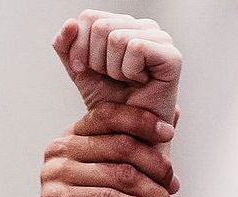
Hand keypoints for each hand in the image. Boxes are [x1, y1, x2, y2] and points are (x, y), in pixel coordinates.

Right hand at [36, 103, 177, 196]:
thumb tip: (176, 112)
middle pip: (119, 146)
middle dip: (154, 165)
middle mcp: (59, 151)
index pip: (109, 115)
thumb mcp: (111, 173)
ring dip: (151, 192)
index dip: (141, 121)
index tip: (169, 134)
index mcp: (71, 136)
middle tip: (173, 185)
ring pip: (119, 175)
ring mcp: (55, 175)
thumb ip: (135, 142)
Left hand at [54, 11, 182, 123]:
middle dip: (96, 61)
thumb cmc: (109, 106)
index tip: (85, 70)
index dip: (79, 47)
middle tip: (111, 80)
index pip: (89, 17)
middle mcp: (143, 26)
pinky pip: (135, 47)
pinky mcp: (171, 55)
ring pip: (116, 37)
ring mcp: (160, 38)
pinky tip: (139, 82)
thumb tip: (71, 23)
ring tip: (125, 82)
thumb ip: (67, 46)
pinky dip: (129, 71)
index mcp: (123, 25)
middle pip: (100, 26)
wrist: (127, 138)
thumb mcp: (80, 71)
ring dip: (113, 69)